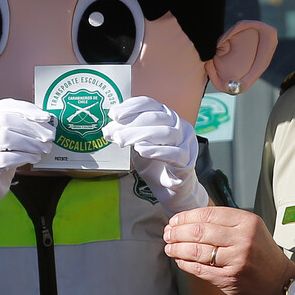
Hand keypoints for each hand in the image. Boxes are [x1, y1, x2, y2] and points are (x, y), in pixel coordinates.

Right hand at [0, 98, 55, 226]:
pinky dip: (23, 157)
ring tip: (43, 149)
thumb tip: (44, 123)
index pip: (6, 106)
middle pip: (5, 120)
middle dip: (32, 127)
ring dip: (30, 143)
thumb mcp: (4, 142)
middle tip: (49, 136)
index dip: (28, 110)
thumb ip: (18, 129)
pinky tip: (33, 158)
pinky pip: (5, 158)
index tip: (46, 118)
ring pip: (5, 137)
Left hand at [104, 96, 206, 215]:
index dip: (131, 106)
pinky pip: (175, 153)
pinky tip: (141, 150)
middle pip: (155, 118)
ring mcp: (186, 143)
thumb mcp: (137, 146)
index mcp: (167, 117)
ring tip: (122, 142)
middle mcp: (179, 125)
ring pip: (166, 133)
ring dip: (140, 135)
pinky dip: (157, 150)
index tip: (113, 114)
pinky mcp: (187, 161)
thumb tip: (107, 130)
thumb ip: (127, 136)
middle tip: (114, 134)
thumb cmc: (154, 165)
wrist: (170, 190)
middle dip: (131, 124)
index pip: (149, 104)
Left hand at [164, 207, 294, 294]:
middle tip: (168, 233)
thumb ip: (226, 222)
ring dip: (177, 248)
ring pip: (196, 250)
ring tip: (169, 247)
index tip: (175, 220)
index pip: (208, 214)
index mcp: (247, 222)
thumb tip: (191, 220)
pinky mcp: (229, 278)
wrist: (281, 284)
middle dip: (177, 232)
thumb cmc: (264, 256)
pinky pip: (199, 269)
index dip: (186, 217)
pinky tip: (179, 260)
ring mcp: (236, 260)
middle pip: (199, 231)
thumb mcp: (252, 229)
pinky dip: (185, 264)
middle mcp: (242, 239)